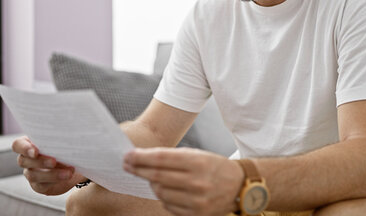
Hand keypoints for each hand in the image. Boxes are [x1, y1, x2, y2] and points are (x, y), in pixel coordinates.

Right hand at [11, 136, 84, 194]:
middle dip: (40, 161)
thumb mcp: (63, 140)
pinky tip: (67, 176)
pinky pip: (41, 185)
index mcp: (29, 143)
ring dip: (51, 174)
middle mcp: (26, 159)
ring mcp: (31, 172)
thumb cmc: (66, 147)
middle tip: (54, 161)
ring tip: (68, 172)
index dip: (24, 148)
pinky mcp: (38, 185)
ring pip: (32, 175)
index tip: (36, 151)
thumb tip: (70, 133)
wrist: (74, 164)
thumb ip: (60, 137)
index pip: (17, 145)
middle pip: (23, 161)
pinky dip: (55, 181)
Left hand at [123, 147, 243, 215]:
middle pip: (157, 176)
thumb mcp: (197, 155)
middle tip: (127, 164)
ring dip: (152, 184)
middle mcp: (197, 182)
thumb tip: (141, 158)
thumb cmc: (214, 167)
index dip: (141, 157)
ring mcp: (197, 201)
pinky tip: (167, 190)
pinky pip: (168, 206)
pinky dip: (164, 197)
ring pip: (160, 193)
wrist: (239, 186)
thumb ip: (172, 157)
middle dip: (138, 169)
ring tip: (154, 178)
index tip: (128, 155)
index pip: (161, 159)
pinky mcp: (196, 214)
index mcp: (197, 162)